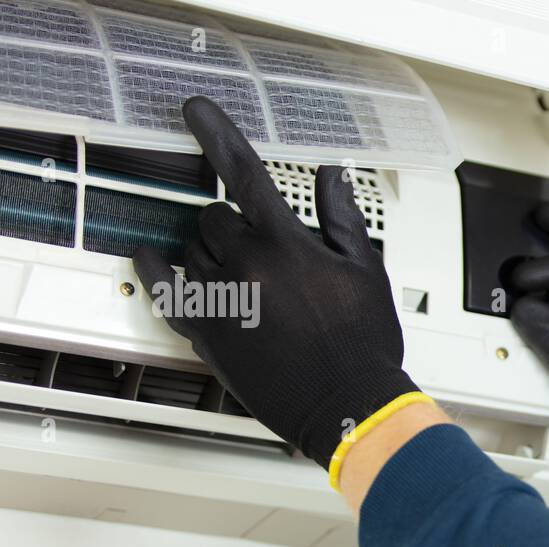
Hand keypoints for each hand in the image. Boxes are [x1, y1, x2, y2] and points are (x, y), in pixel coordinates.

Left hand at [132, 96, 427, 473]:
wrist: (349, 405)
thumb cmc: (363, 346)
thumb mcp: (368, 273)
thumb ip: (342, 219)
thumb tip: (331, 177)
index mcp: (287, 245)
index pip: (244, 173)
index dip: (216, 134)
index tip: (195, 111)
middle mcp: (246, 265)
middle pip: (214, 216)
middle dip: (234, 223)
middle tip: (260, 248)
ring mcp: (221, 300)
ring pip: (194, 249)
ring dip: (211, 251)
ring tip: (242, 275)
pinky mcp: (206, 333)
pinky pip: (166, 290)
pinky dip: (157, 270)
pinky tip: (152, 258)